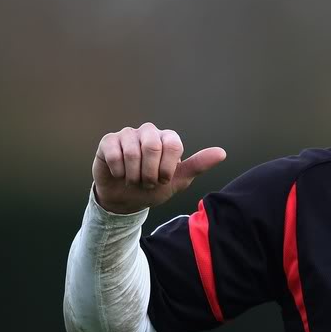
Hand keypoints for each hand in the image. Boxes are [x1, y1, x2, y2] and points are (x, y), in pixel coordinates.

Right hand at [92, 122, 225, 213]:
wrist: (128, 199)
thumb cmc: (154, 186)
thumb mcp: (178, 180)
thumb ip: (198, 165)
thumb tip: (222, 153)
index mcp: (168, 138)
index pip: (172, 145)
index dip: (167, 168)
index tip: (164, 180)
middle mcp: (149, 132)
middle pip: (152, 146)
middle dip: (150, 172)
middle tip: (148, 182)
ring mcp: (128, 135)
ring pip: (132, 152)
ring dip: (134, 175)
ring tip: (134, 180)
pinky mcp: (108, 141)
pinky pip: (114, 153)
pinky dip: (119, 171)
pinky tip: (120, 175)